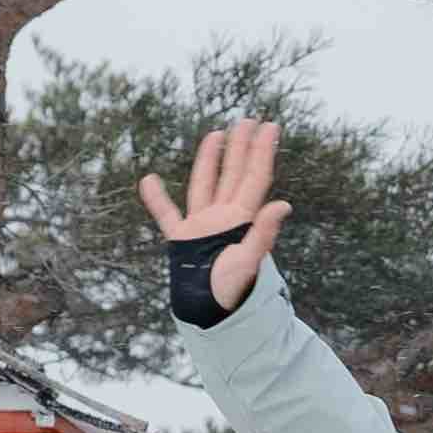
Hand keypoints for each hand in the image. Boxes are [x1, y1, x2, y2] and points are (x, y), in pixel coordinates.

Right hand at [144, 117, 289, 324]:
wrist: (209, 313)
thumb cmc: (232, 291)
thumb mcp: (249, 260)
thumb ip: (264, 232)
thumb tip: (284, 204)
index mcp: (241, 219)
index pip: (254, 177)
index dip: (262, 151)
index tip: (270, 126)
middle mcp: (223, 217)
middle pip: (234, 173)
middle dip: (241, 147)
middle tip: (248, 119)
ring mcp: (202, 225)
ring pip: (205, 183)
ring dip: (210, 159)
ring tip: (216, 134)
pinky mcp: (181, 239)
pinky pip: (166, 214)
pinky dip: (156, 198)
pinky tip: (148, 179)